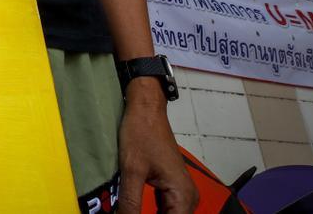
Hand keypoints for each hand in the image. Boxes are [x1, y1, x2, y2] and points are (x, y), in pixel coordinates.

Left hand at [117, 78, 197, 213]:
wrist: (146, 109)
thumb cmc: (141, 133)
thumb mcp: (132, 171)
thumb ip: (130, 203)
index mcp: (182, 196)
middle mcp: (187, 197)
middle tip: (125, 212)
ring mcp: (180, 192)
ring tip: (129, 210)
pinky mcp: (171, 187)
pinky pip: (164, 209)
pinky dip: (150, 212)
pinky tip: (133, 211)